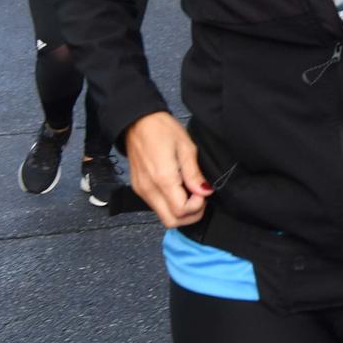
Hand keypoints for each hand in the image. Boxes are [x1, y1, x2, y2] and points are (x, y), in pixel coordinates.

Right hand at [123, 112, 209, 227]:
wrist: (138, 122)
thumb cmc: (162, 130)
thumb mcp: (186, 148)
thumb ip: (194, 174)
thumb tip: (204, 191)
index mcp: (162, 178)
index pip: (180, 211)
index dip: (197, 207)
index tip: (204, 193)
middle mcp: (149, 189)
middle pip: (170, 220)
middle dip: (190, 215)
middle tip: (200, 198)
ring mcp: (141, 190)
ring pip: (163, 215)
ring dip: (180, 210)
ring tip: (190, 192)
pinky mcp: (139, 188)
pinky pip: (156, 206)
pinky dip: (170, 204)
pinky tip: (179, 189)